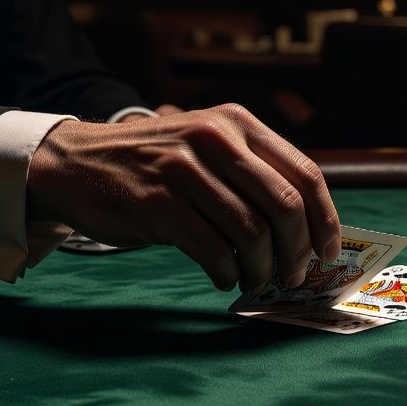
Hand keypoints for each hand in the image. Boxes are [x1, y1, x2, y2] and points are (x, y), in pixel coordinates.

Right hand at [29, 103, 340, 291]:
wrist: (77, 162)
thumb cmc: (156, 166)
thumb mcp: (209, 148)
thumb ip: (254, 174)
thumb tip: (309, 229)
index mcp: (237, 123)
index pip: (304, 174)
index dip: (325, 220)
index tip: (328, 254)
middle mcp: (215, 138)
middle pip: (284, 205)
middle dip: (298, 251)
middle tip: (293, 277)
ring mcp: (184, 168)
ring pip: (250, 232)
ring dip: (261, 269)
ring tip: (255, 282)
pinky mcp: (156, 201)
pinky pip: (212, 249)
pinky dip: (226, 273)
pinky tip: (224, 279)